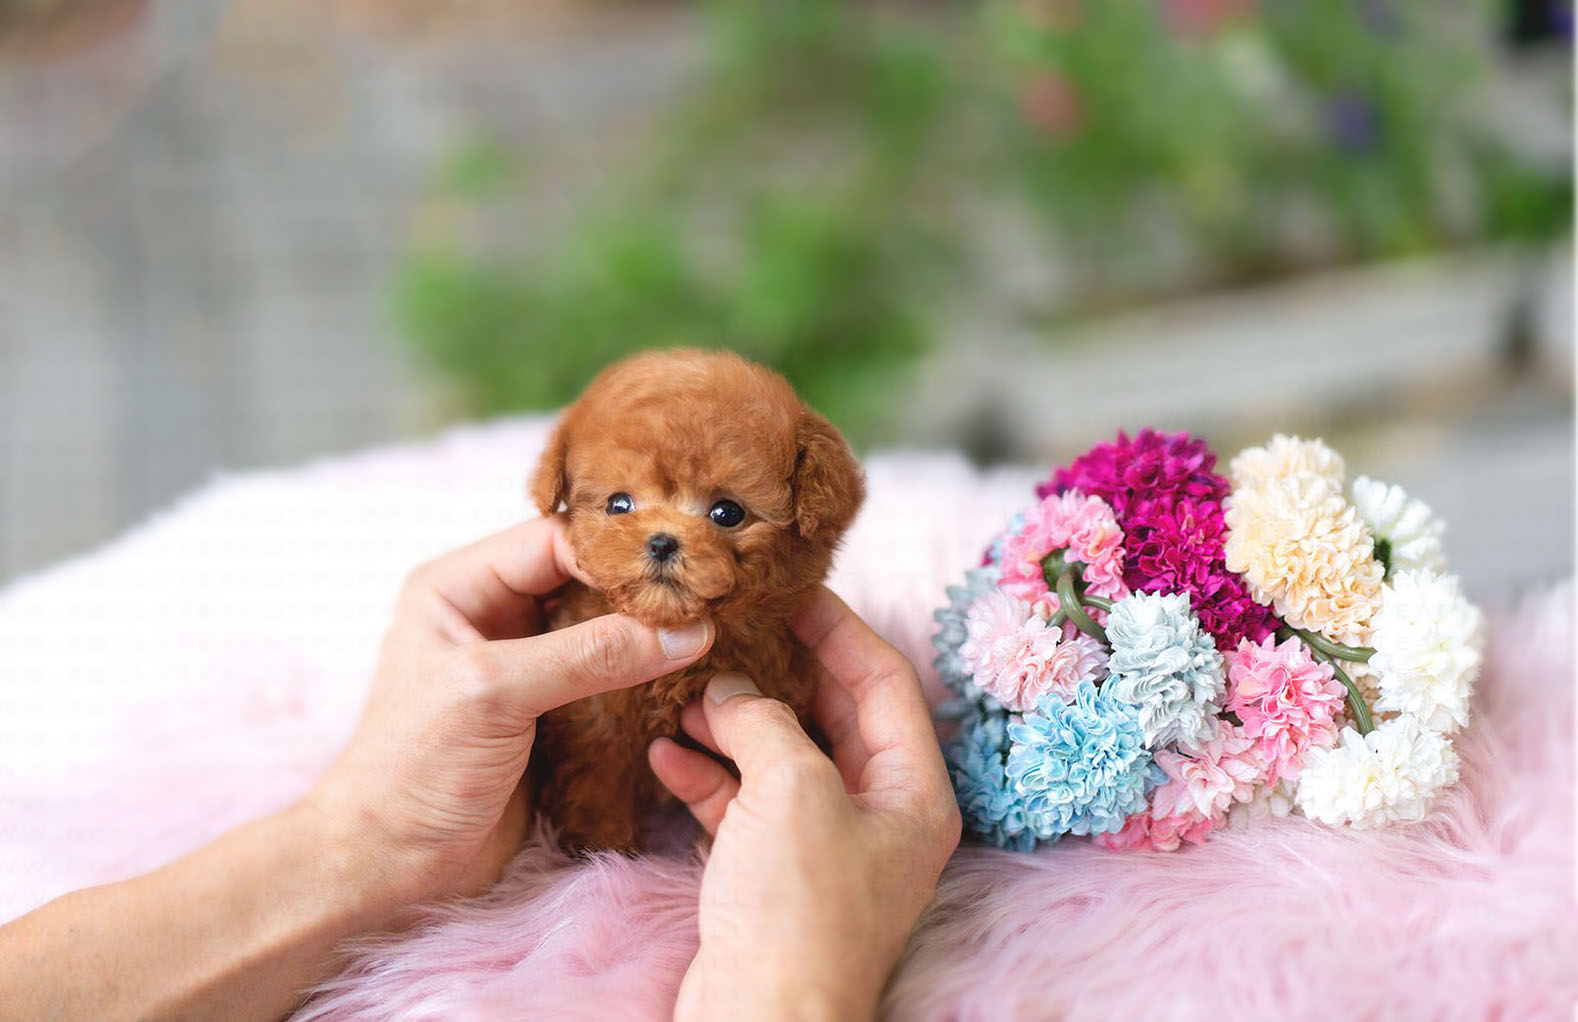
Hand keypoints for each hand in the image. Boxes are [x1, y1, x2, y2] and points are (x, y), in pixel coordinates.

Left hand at [307, 516, 714, 909]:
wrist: (390, 863)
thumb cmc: (414, 769)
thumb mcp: (496, 694)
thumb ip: (590, 655)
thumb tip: (685, 631)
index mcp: (457, 586)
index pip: (553, 542)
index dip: (616, 554)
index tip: (681, 574)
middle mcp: (489, 613)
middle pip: (582, 577)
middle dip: (639, 588)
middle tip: (705, 596)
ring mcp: (519, 662)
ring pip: (598, 624)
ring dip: (644, 631)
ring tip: (705, 629)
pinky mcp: (544, 709)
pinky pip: (603, 673)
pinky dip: (639, 672)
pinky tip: (678, 673)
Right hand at [648, 588, 961, 1020]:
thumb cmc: (799, 913)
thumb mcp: (792, 791)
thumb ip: (765, 721)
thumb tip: (734, 688)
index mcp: (912, 791)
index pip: (884, 681)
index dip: (838, 629)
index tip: (791, 590)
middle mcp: (878, 815)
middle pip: (831, 715)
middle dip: (777, 672)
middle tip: (731, 627)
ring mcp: (825, 847)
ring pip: (781, 758)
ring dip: (732, 722)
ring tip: (686, 687)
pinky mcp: (774, 876)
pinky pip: (744, 804)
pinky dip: (708, 775)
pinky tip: (664, 750)